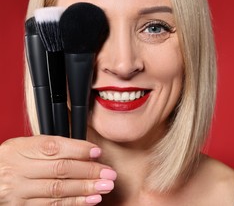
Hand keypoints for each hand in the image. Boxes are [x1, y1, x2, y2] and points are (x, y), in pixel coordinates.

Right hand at [0, 135, 115, 204]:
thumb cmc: (12, 162)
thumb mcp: (25, 147)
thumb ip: (52, 147)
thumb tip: (88, 151)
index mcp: (20, 149)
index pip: (54, 147)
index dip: (79, 149)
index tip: (97, 151)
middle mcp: (18, 170)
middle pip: (60, 169)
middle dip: (89, 171)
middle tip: (109, 173)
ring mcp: (18, 191)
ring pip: (58, 190)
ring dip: (85, 189)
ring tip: (105, 187)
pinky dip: (74, 203)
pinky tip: (90, 200)